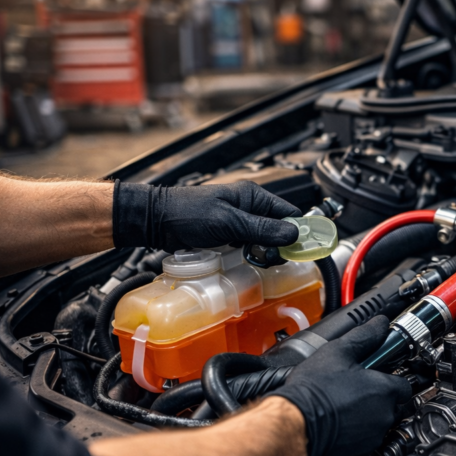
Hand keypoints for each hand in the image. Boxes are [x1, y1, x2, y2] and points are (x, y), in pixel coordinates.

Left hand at [113, 181, 301, 251]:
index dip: (296, 232)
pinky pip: (250, 244)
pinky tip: (246, 259)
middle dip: (279, 245)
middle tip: (270, 258)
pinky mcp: (230, 233)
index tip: (298, 250)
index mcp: (254, 196)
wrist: (157, 220)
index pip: (289, 213)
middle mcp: (250, 206)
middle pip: (279, 228)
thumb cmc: (189, 214)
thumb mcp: (229, 222)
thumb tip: (293, 234)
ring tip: (256, 259)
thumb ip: (262, 229)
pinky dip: (252, 253)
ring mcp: (240, 220)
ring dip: (265, 251)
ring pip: (266, 238)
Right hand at [271, 317, 411, 455]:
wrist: (294, 425)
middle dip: (381, 399)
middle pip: (394, 406)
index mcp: (385, 391)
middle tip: (358, 390)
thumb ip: (365, 336)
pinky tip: (338, 425)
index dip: (392, 379)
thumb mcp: (339, 352)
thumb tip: (379, 324)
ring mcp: (373, 439)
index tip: (379, 375)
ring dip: (368, 417)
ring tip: (344, 406)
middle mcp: (384, 416)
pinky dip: (355, 436)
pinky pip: (364, 444)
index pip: (405, 385)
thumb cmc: (314, 391)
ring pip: (379, 426)